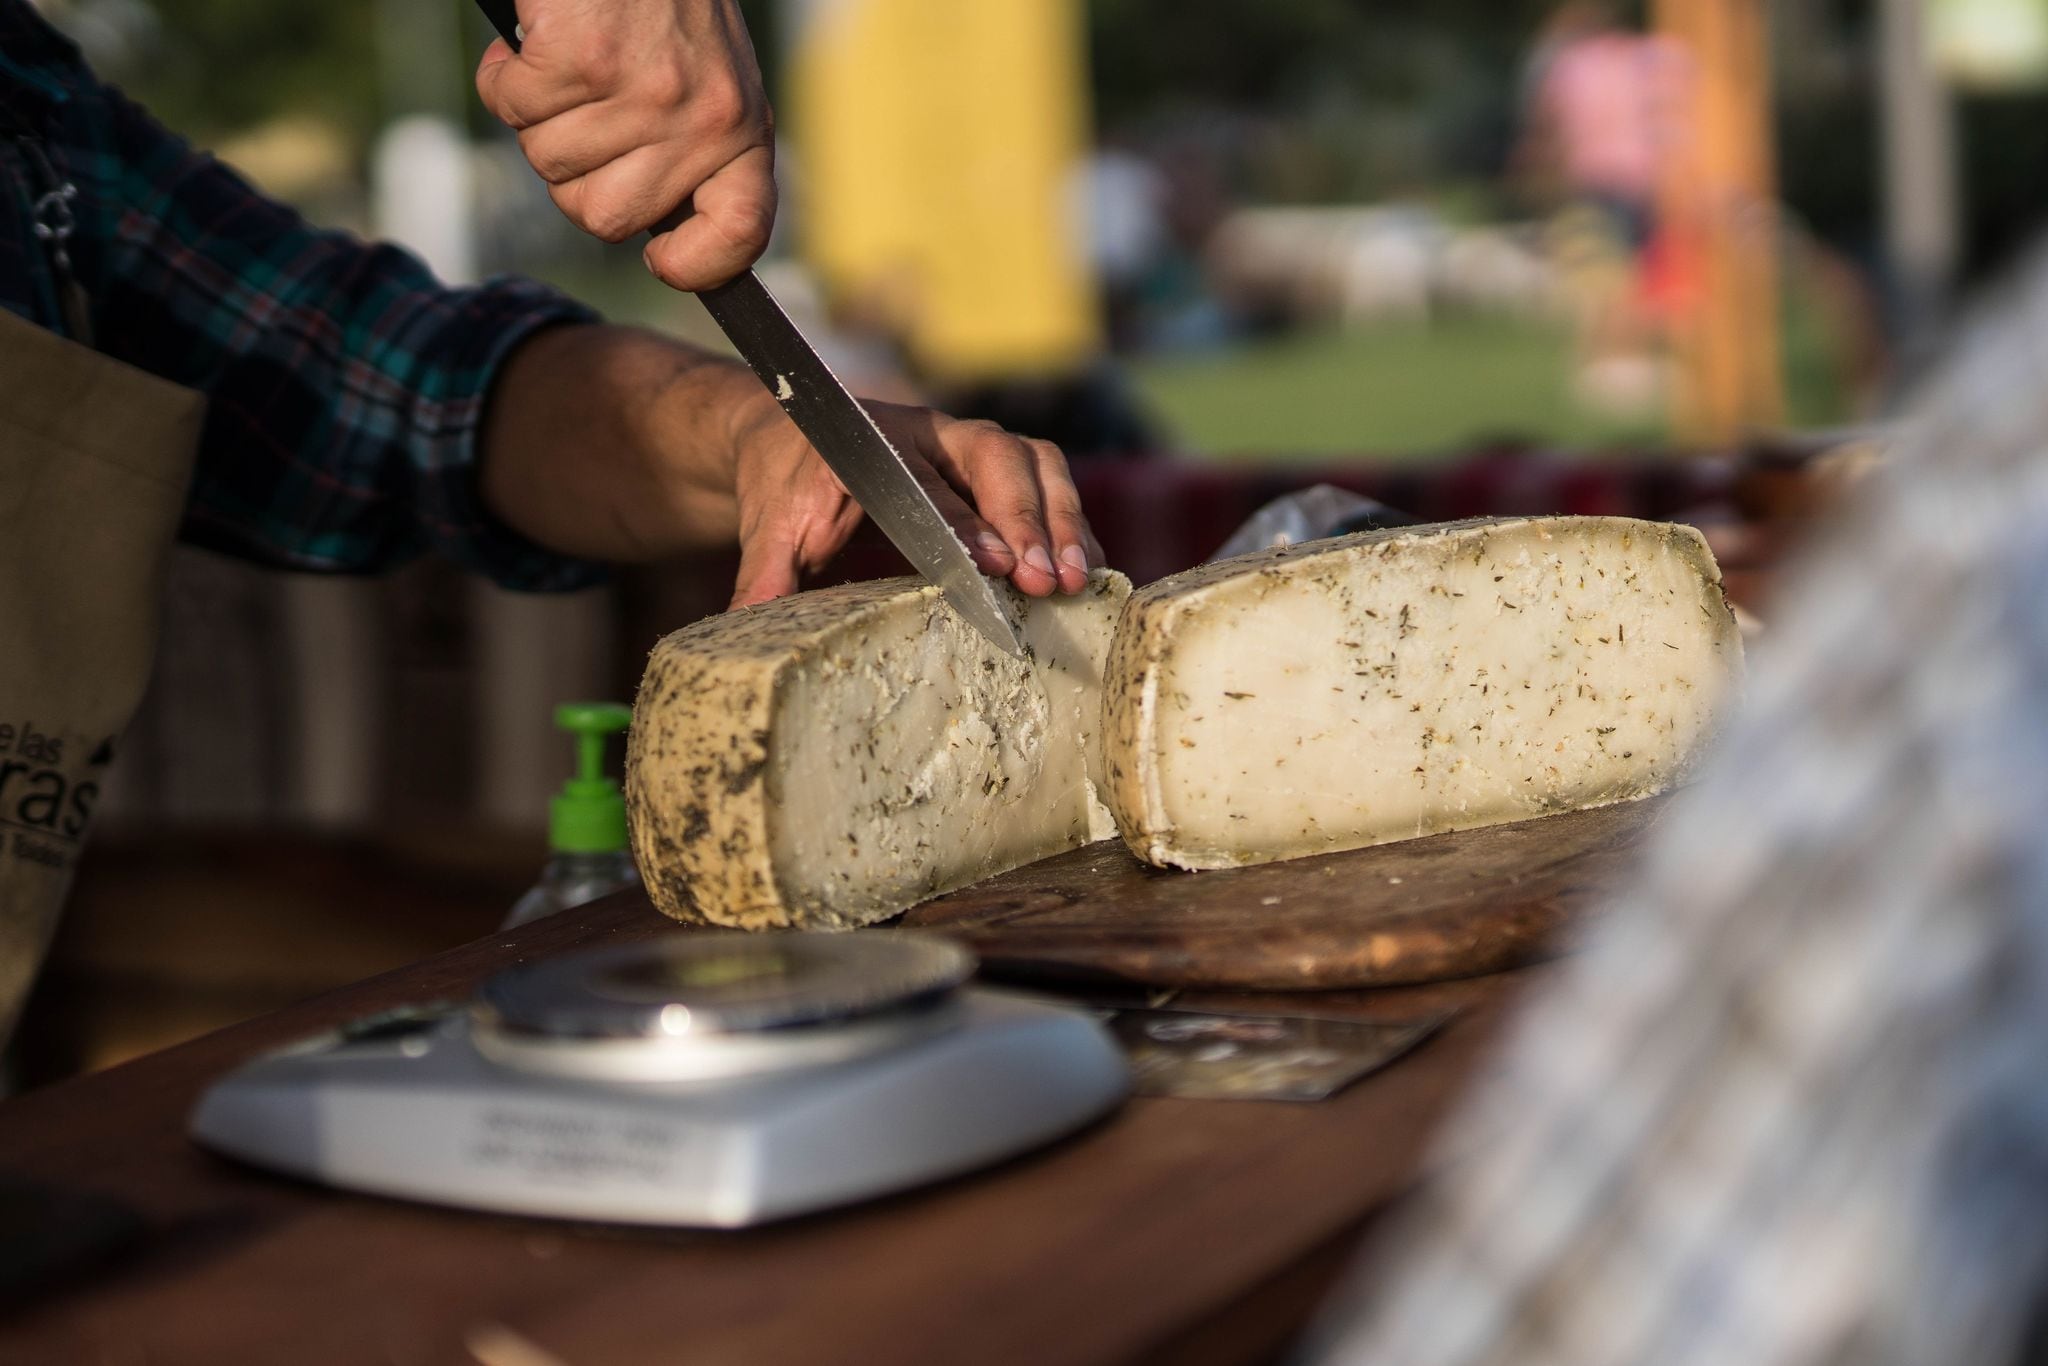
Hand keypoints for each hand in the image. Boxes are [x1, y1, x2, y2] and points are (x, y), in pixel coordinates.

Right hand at [475, 0, 775, 290]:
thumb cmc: (660, 6)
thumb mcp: (708, 83)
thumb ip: (694, 155)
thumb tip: (659, 237)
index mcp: (742, 128)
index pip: (741, 232)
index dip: (699, 264)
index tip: (662, 260)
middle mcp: (702, 117)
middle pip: (605, 218)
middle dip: (575, 175)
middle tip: (587, 113)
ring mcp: (642, 91)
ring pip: (549, 165)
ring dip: (537, 118)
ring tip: (568, 62)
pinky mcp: (581, 58)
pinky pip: (510, 106)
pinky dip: (504, 75)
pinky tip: (536, 38)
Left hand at [724, 395, 1102, 609]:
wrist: (794, 437)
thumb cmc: (787, 486)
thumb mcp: (767, 530)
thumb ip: (762, 578)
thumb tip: (740, 634)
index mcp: (874, 444)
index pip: (928, 484)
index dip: (964, 524)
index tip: (993, 565)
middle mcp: (932, 434)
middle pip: (998, 460)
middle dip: (1029, 520)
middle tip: (1045, 579)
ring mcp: (970, 445)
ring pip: (1035, 462)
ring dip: (1062, 519)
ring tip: (1076, 579)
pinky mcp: (996, 467)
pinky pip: (1048, 482)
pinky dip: (1071, 524)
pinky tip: (1086, 572)